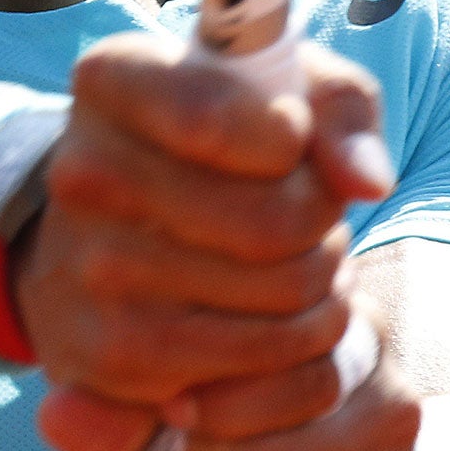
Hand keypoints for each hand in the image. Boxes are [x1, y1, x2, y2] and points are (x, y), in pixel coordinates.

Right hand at [16, 31, 391, 450]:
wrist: (114, 230)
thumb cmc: (226, 141)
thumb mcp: (286, 87)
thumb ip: (341, 110)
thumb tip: (368, 182)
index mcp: (114, 80)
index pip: (212, 117)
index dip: (288, 137)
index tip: (293, 138)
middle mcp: (82, 173)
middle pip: (273, 222)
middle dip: (323, 225)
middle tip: (312, 216)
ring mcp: (87, 271)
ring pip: (280, 299)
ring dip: (322, 287)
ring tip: (300, 263)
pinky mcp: (109, 358)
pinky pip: (258, 371)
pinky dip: (295, 349)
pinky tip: (271, 317)